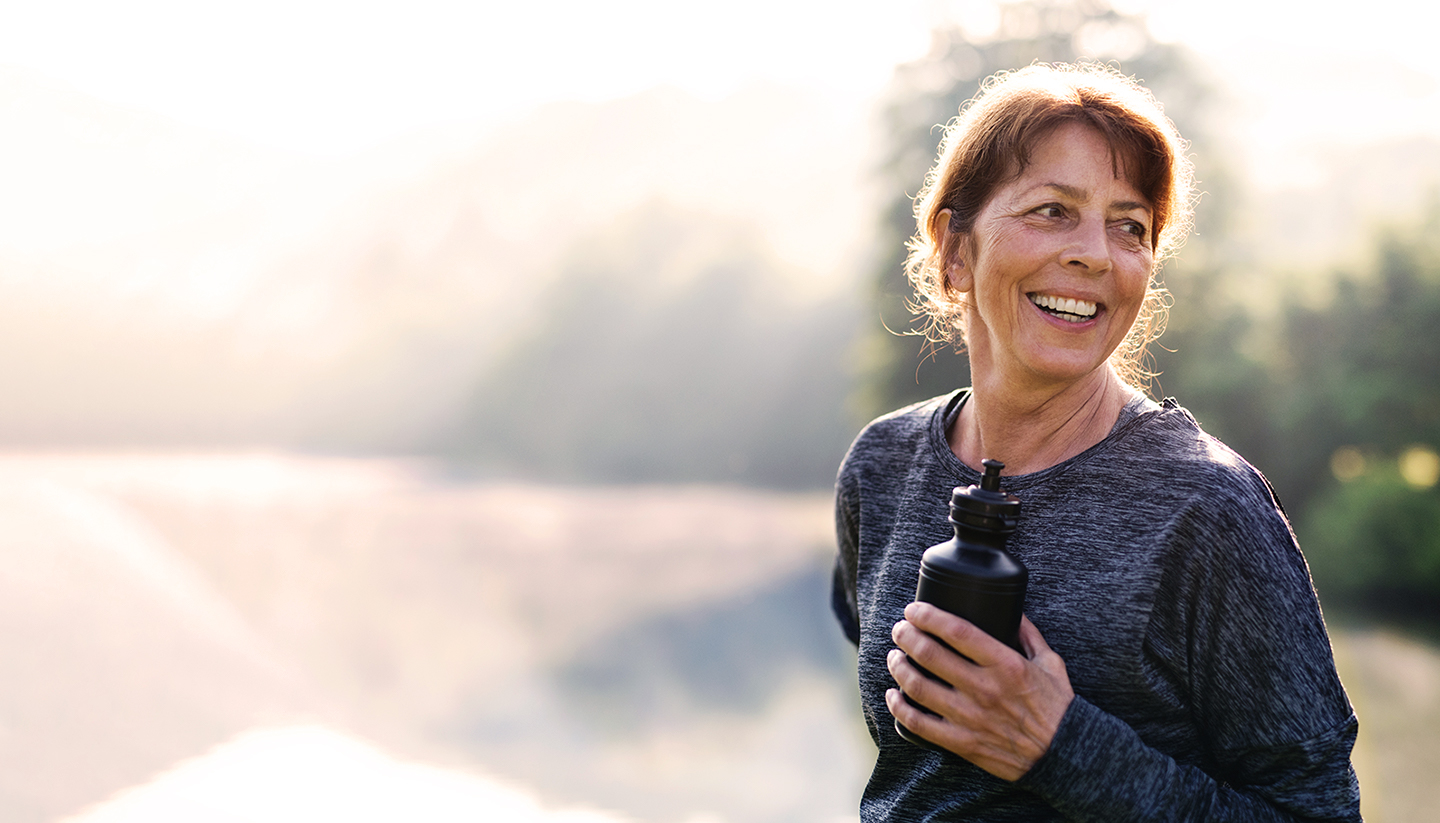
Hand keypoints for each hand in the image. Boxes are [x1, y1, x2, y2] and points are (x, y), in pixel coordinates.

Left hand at [886, 602, 1073, 780]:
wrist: (1064, 756)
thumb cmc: (1057, 707)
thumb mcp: (1050, 663)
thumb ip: (1030, 634)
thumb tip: (1013, 610)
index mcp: (1005, 664)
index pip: (956, 630)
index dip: (928, 615)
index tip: (914, 610)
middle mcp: (984, 689)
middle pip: (930, 654)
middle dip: (906, 636)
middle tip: (899, 630)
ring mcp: (971, 717)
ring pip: (918, 687)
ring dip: (899, 667)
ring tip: (894, 657)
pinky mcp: (962, 742)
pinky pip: (919, 724)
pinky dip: (899, 708)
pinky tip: (894, 696)